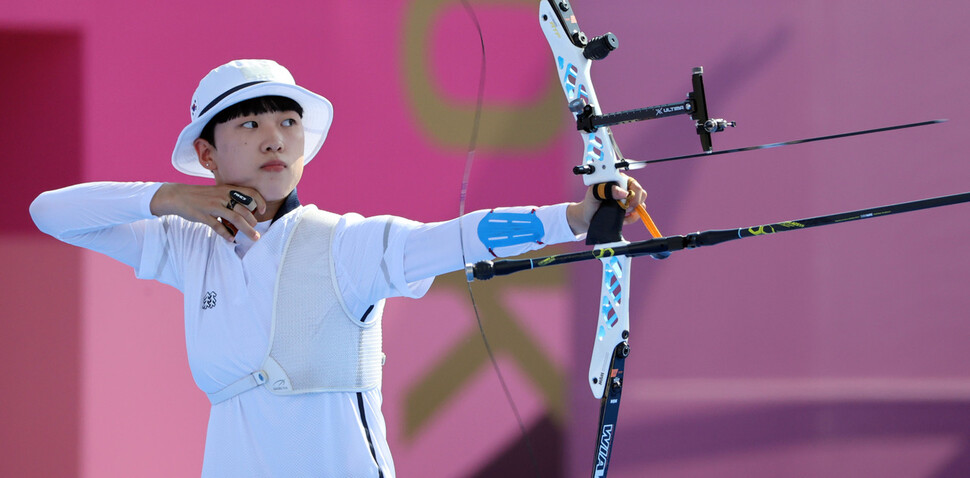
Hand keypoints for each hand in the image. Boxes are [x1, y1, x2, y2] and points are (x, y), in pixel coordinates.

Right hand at [150, 183, 266, 241]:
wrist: (178, 196)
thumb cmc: (201, 195)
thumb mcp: (218, 192)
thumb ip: (231, 198)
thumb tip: (246, 210)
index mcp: (227, 189)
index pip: (250, 193)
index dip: (260, 202)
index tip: (263, 211)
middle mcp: (222, 196)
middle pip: (244, 210)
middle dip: (253, 222)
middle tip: (256, 231)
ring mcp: (213, 206)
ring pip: (235, 219)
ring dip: (246, 230)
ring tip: (253, 237)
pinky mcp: (203, 215)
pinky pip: (218, 226)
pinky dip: (226, 234)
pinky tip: (231, 239)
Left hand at [566, 175, 646, 234]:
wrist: (588, 217)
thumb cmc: (590, 203)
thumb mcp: (593, 194)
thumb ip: (605, 190)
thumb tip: (624, 193)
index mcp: (619, 180)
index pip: (634, 184)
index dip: (632, 194)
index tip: (623, 202)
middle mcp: (626, 188)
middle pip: (642, 193)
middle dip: (633, 204)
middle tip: (622, 208)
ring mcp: (629, 200)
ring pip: (642, 204)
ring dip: (632, 211)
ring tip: (619, 213)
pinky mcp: (630, 210)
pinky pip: (638, 214)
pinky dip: (631, 218)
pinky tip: (621, 218)